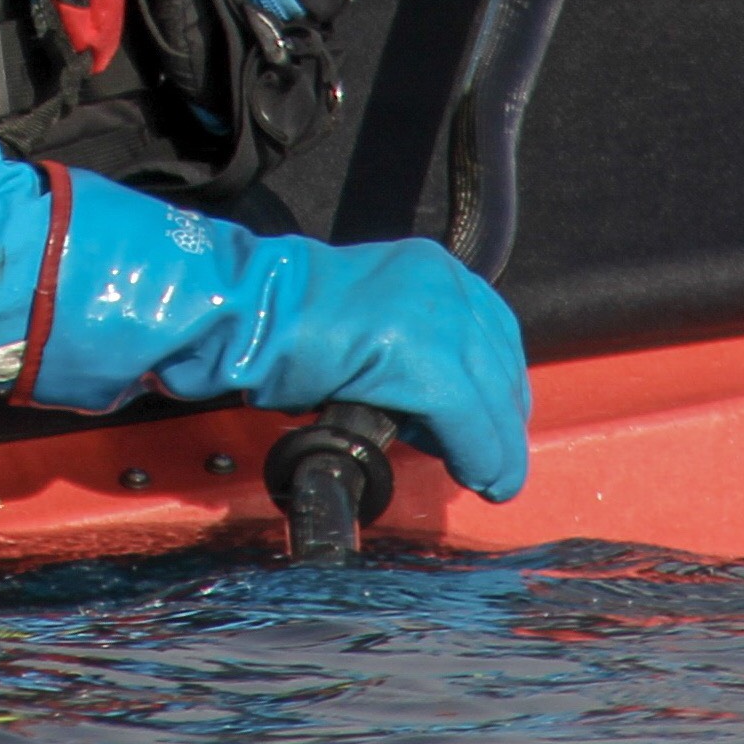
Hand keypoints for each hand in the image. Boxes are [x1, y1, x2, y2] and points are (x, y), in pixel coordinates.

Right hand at [30, 173, 531, 500]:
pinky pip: (465, 417)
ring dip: (494, 446)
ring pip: (491, 396)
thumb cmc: (286, 326)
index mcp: (431, 268)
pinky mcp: (416, 353)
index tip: (497, 429)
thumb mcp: (372, 320)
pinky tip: (476, 475)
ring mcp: (432, 312)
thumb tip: (446, 408)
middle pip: (500, 365)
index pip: (495, 335)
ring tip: (483, 474)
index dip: (500, 391)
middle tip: (492, 464)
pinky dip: (478, 453)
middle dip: (502, 423)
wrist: (241, 316)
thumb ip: (414, 345)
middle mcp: (440, 281)